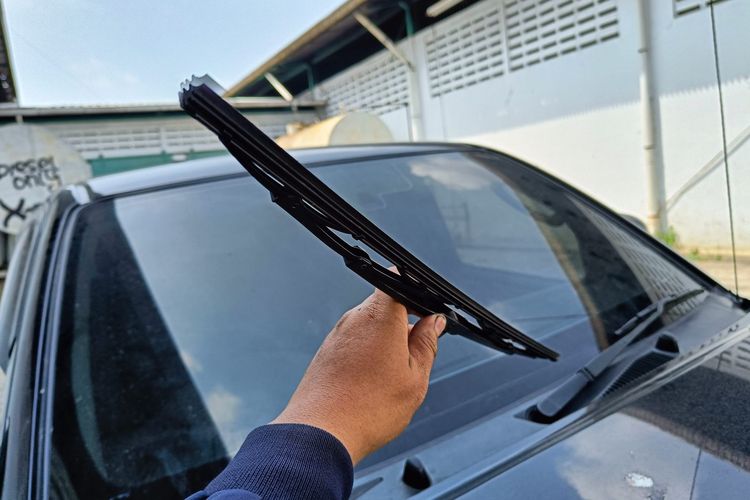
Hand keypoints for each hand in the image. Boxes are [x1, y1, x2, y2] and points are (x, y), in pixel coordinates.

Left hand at [272, 288, 446, 463]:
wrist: (321, 433)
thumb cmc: (367, 409)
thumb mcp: (415, 378)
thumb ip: (427, 344)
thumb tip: (434, 323)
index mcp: (380, 316)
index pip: (399, 281)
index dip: (418, 295)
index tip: (428, 317)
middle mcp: (354, 318)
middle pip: (385, 306)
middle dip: (403, 325)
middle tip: (414, 357)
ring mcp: (337, 334)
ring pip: (370, 326)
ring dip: (385, 343)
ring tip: (390, 378)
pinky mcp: (326, 351)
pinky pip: (354, 343)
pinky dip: (366, 356)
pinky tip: (371, 384)